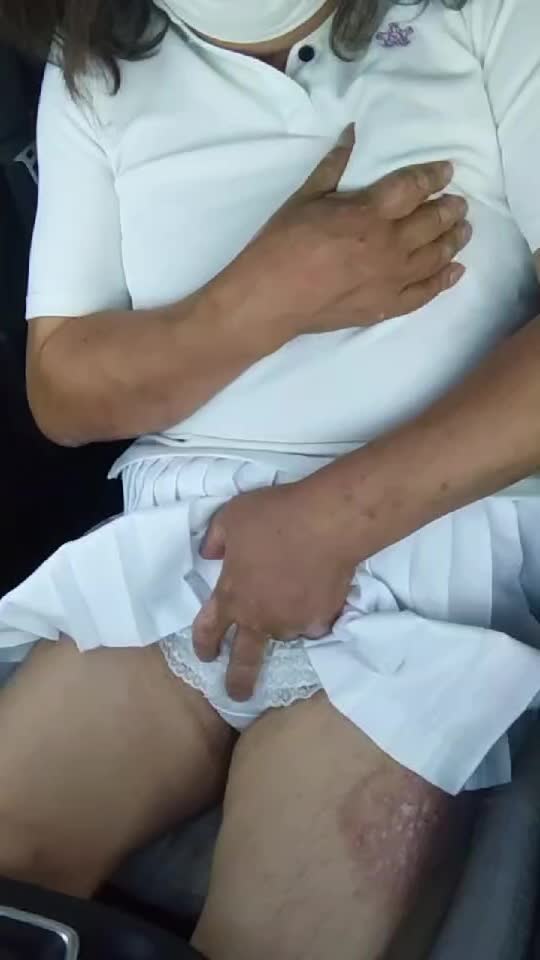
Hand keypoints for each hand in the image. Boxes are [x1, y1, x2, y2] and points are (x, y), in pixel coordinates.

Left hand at [192, 481, 356, 701]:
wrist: (326, 523)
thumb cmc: (273, 517)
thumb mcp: (231, 517)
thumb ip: (216, 540)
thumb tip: (210, 554)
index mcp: (232, 597)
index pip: (208, 630)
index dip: (204, 645)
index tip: (206, 656)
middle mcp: (260, 618)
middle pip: (245, 660)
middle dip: (238, 681)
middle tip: (238, 695)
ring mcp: (293, 622)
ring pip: (284, 632)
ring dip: (283, 623)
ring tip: (292, 600)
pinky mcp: (323, 618)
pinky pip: (314, 621)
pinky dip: (313, 614)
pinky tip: (318, 596)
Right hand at [230, 126, 470, 337]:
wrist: (270, 298)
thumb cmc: (281, 244)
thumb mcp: (305, 197)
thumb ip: (334, 165)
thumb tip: (351, 132)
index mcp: (370, 212)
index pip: (414, 187)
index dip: (434, 175)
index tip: (447, 170)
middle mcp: (389, 244)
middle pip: (433, 221)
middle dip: (450, 209)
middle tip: (460, 203)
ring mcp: (391, 278)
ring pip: (436, 256)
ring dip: (454, 240)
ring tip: (463, 230)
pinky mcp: (386, 306)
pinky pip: (425, 293)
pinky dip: (444, 280)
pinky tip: (455, 271)